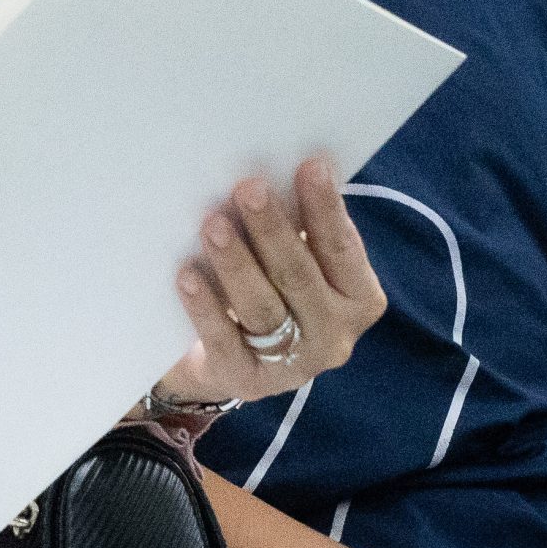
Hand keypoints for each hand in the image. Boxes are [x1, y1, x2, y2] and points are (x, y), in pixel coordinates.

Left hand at [156, 157, 385, 405]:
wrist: (235, 361)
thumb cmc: (276, 291)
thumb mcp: (299, 263)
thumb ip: (302, 229)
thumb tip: (283, 168)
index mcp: (360, 300)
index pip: (342, 250)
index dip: (326, 208)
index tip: (309, 166)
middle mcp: (335, 337)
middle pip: (299, 277)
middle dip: (273, 229)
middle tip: (248, 188)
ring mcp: (294, 365)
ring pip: (263, 308)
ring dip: (237, 263)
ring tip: (213, 225)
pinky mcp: (249, 381)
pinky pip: (225, 340)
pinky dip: (205, 306)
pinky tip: (187, 276)